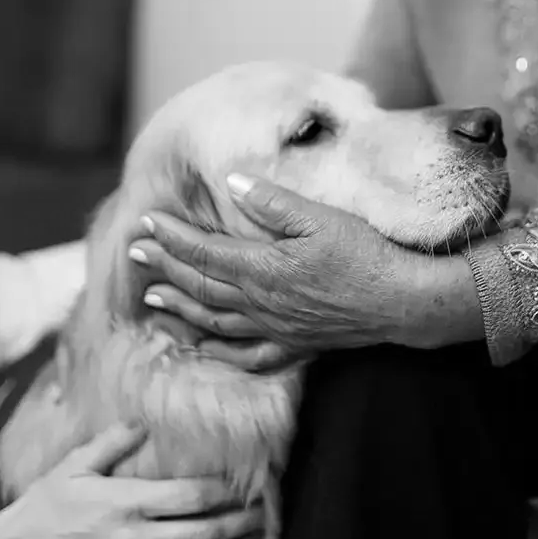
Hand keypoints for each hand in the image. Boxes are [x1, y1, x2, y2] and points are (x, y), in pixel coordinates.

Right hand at [0, 423, 259, 538]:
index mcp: (127, 502)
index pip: (194, 496)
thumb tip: (145, 419)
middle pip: (206, 533)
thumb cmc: (41, 510)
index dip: (229, 491)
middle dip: (243, 523)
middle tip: (267, 514)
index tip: (250, 484)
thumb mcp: (73, 466)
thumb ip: (112, 440)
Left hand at [128, 175, 482, 371]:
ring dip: (179, 309)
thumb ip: (273, 203)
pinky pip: (246, 356)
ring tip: (151, 300)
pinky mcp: (294, 345)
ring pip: (213, 321)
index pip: (204, 252)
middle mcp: (261, 303)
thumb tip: (232, 182)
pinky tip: (202, 349)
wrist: (402, 301)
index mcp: (264, 268)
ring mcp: (275, 329)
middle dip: (163, 268)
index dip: (171, 237)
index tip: (145, 222)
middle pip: (200, 286)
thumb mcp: (321, 218)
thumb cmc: (366, 255)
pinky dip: (218, 353)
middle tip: (134, 253)